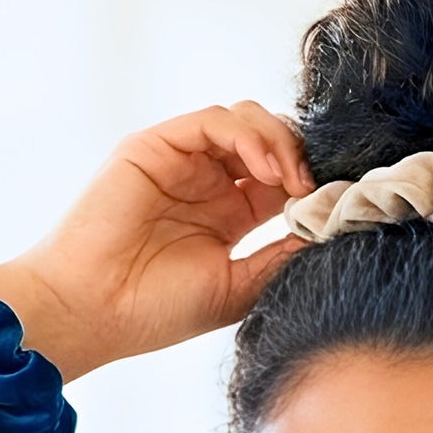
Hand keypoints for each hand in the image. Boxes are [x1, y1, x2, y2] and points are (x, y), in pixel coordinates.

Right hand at [0, 102, 315, 381]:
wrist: (94, 312)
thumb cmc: (156, 310)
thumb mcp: (239, 287)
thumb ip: (282, 256)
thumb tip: (331, 229)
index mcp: (228, 216)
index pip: (283, 179)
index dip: (314, 184)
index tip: (338, 205)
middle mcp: (207, 183)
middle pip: (271, 143)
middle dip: (302, 158)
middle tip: (318, 190)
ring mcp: (182, 162)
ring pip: (248, 122)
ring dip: (281, 144)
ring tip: (293, 181)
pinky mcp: (157, 146)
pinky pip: (215, 120)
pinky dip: (249, 135)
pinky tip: (267, 168)